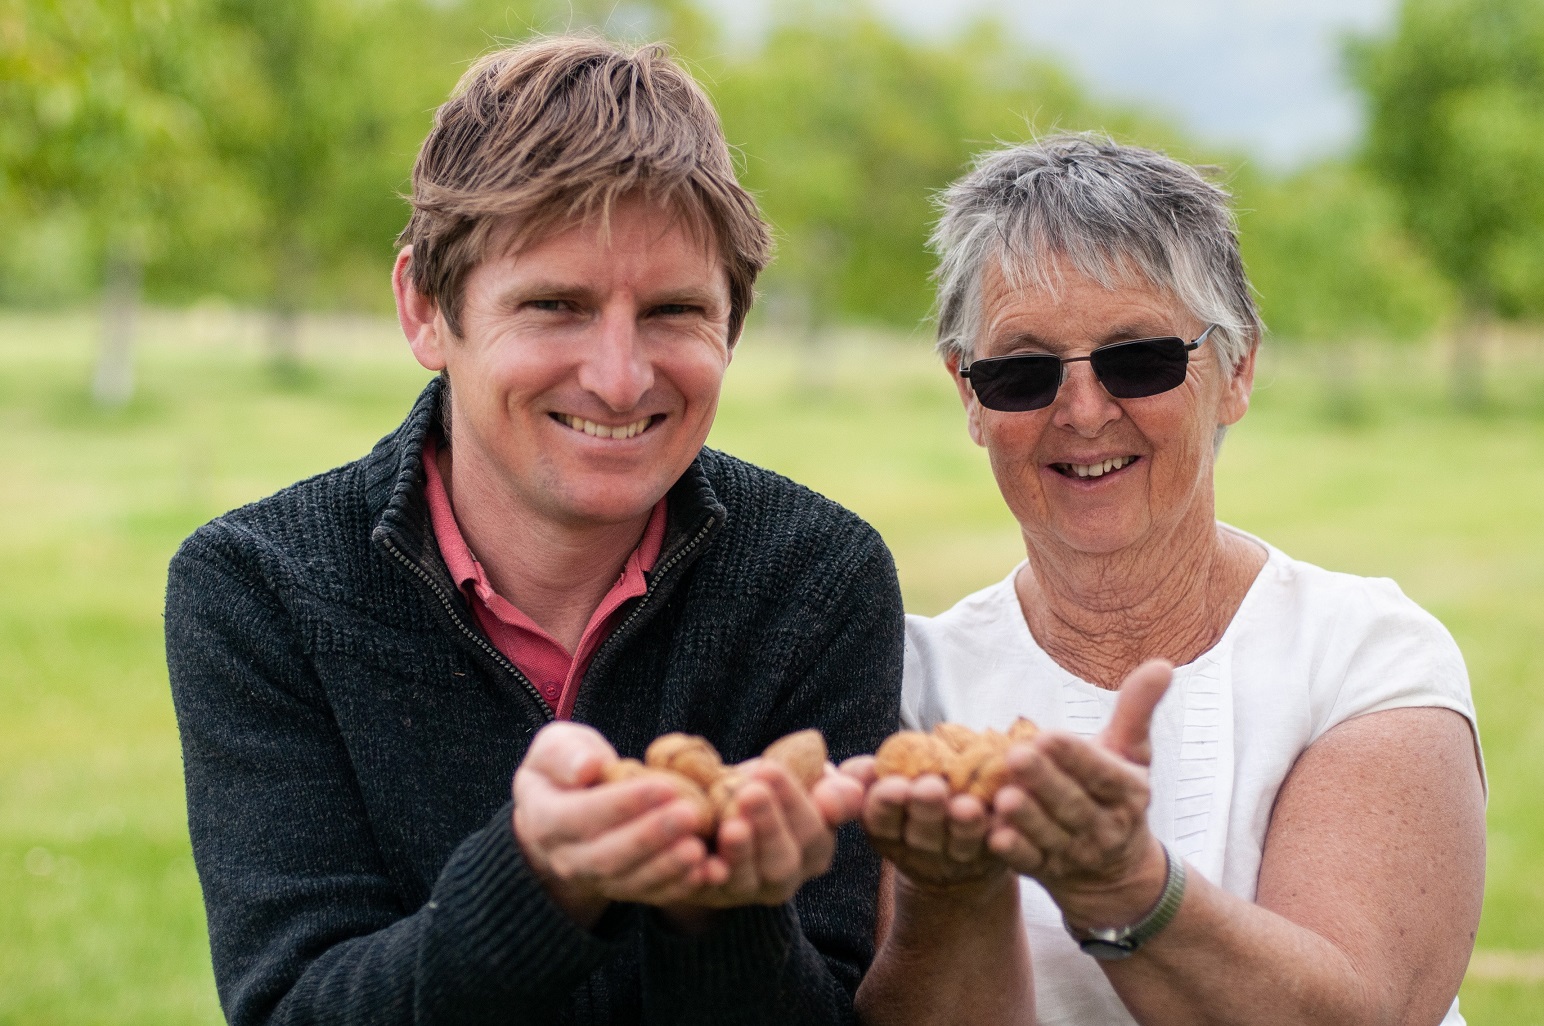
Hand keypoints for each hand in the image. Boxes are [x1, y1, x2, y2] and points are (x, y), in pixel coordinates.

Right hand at [513, 722, 718, 926]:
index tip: (665, 785)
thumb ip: (565, 754)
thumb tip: (587, 768)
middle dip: (651, 837)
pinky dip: (677, 886)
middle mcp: (565, 858)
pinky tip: (705, 871)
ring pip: (628, 881)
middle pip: (607, 855)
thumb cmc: (567, 767)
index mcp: (545, 819)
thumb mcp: (555, 747)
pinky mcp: (621, 889)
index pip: (582, 816)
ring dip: (666, 867)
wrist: (563, 807)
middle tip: (691, 815)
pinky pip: (648, 894)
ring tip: (699, 848)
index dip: (623, 804)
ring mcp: (593, 879)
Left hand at [669, 758, 859, 911]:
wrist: (717, 814)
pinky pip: (703, 891)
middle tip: (750, 792)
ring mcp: (745, 891)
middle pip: (782, 862)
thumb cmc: (768, 790)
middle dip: (767, 825)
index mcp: (814, 850)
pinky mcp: (707, 895)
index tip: (768, 769)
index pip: (812, 831)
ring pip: (746, 880)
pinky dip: (701, 877)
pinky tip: (698, 859)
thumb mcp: (804, 783)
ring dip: (739, 853)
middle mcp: (784, 879)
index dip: (791, 800)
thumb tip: (845, 795)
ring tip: (730, 825)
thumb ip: (833, 790)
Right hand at [846, 754, 1009, 891]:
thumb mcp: (885, 791)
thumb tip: (860, 768)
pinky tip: (1007, 814)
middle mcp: (919, 848)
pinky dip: (1003, 831)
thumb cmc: (912, 805)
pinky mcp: (991, 859)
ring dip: (964, 825)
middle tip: (932, 789)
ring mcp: (956, 858)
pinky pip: (998, 845)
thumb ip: (869, 776)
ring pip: (960, 842)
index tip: (896, 786)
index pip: (881, 817)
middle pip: (922, 830)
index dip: (886, 802)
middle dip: (926, 808)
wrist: (951, 856)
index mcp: (887, 830)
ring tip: (969, 807)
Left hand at [986, 660, 1172, 925]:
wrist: (1115, 873)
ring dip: (1025, 817)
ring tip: (1002, 795)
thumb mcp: (1133, 754)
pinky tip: (993, 835)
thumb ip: (1138, 711)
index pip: (1101, 773)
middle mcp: (1105, 827)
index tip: (1049, 734)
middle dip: (1044, 781)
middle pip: (1072, 803)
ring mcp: (1075, 853)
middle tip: (1015, 756)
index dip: (1076, 756)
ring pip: (1048, 835)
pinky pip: (1029, 863)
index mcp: (1127, 793)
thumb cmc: (1116, 795)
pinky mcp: (1047, 872)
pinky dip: (1013, 851)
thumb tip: (1163, 664)